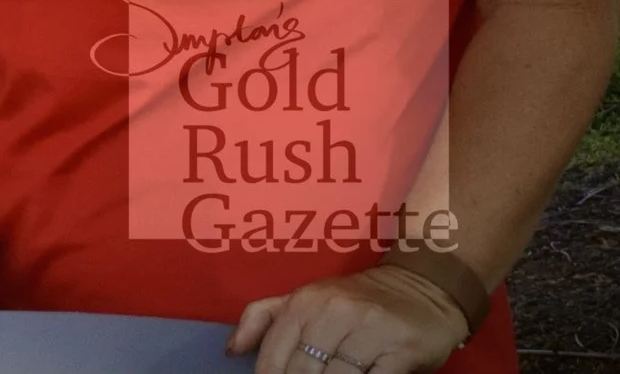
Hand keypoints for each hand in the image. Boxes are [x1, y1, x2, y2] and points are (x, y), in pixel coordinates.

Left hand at [228, 265, 470, 373]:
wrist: (422, 288)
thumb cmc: (355, 300)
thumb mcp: (305, 299)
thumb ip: (264, 319)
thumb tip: (231, 350)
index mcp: (305, 302)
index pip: (275, 355)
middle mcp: (335, 312)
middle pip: (303, 371)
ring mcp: (371, 330)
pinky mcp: (402, 350)